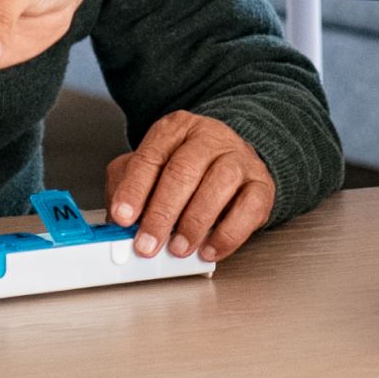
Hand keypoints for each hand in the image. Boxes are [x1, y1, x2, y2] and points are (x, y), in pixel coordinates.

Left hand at [100, 112, 277, 261]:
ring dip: (194, 223)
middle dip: (162, 213)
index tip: (123, 217)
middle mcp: (209, 138)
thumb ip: (128, 186)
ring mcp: (239, 158)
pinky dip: (228, 234)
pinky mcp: (261, 184)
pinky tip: (209, 248)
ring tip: (178, 248)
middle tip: (147, 243)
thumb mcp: (151, 168)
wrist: (233, 159)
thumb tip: (117, 218)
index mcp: (176, 129)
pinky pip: (249, 208)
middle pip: (183, 171)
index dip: (134, 190)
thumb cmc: (187, 168)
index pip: (150, 157)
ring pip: (219, 184)